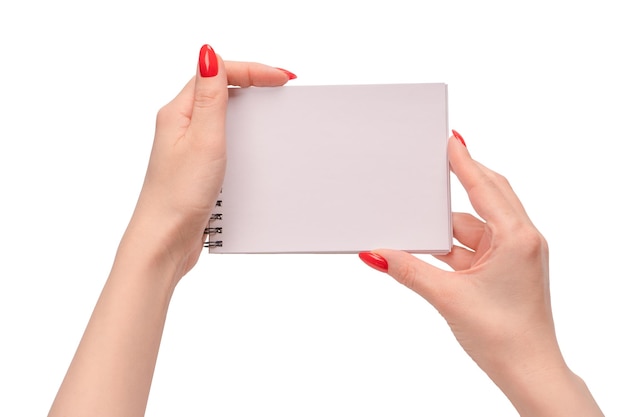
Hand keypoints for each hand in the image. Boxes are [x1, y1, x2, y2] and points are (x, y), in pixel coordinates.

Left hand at [47, 46, 296, 416]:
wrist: (165, 241)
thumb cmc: (177, 197)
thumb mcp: (203, 140)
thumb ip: (210, 97)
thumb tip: (209, 54)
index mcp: (179, 112)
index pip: (218, 74)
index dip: (254, 71)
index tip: (282, 78)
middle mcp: (181, 126)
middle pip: (221, 89)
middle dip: (253, 83)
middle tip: (283, 87)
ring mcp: (188, 146)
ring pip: (223, 114)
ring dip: (248, 108)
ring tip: (272, 109)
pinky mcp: (197, 166)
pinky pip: (223, 138)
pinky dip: (242, 133)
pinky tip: (253, 144)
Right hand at [359, 132, 602, 415]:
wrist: (528, 371)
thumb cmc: (503, 336)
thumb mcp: (447, 297)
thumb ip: (408, 270)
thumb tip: (376, 253)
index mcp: (516, 238)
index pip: (485, 187)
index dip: (464, 162)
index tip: (450, 139)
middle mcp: (520, 240)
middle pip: (486, 196)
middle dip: (460, 181)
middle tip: (435, 162)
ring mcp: (513, 255)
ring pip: (475, 225)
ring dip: (447, 227)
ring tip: (416, 221)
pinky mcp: (505, 269)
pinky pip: (474, 246)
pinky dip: (451, 246)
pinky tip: (427, 249)